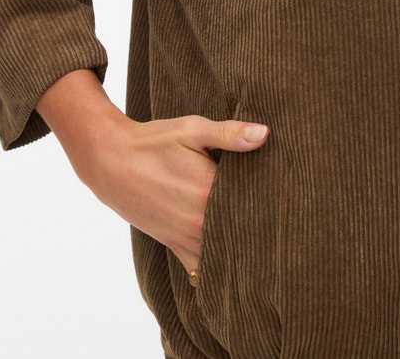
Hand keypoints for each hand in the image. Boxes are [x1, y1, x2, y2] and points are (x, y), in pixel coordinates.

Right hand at [80, 114, 268, 273]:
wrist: (110, 160)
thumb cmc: (153, 141)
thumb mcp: (191, 129)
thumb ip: (229, 134)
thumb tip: (264, 134)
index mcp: (207, 191)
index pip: (252, 203)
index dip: (272, 202)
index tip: (289, 200)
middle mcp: (198, 221)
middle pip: (242, 233)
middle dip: (262, 229)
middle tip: (286, 226)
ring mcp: (185, 237)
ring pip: (223, 254)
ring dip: (242, 249)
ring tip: (267, 246)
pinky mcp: (173, 244)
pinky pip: (200, 268)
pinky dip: (216, 268)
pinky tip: (233, 266)